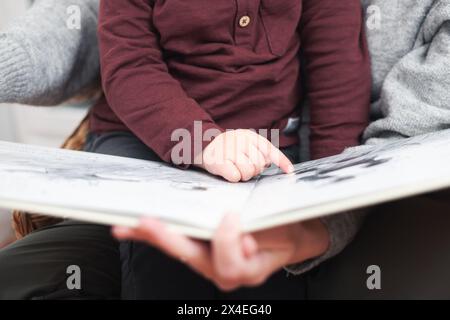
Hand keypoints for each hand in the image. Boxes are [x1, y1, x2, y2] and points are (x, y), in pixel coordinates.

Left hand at [113, 214, 328, 290]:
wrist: (288, 239)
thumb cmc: (284, 233)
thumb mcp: (280, 233)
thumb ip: (260, 237)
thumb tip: (239, 238)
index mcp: (245, 270)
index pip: (228, 262)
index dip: (227, 240)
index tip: (232, 216)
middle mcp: (221, 272)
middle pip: (190, 257)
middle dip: (166, 238)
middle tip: (145, 223)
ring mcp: (209, 262)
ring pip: (178, 251)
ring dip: (153, 237)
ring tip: (126, 226)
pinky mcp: (202, 251)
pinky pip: (179, 243)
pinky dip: (159, 234)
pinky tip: (137, 228)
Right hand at [195, 129, 293, 181]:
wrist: (201, 144)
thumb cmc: (227, 148)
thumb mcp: (244, 143)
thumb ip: (258, 151)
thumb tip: (270, 163)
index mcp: (249, 136)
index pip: (269, 149)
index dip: (281, 161)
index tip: (289, 171)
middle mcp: (240, 140)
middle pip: (259, 165)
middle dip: (254, 170)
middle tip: (244, 167)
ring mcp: (229, 150)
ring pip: (248, 172)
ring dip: (243, 176)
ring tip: (236, 169)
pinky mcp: (218, 161)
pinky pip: (235, 177)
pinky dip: (233, 178)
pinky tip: (228, 172)